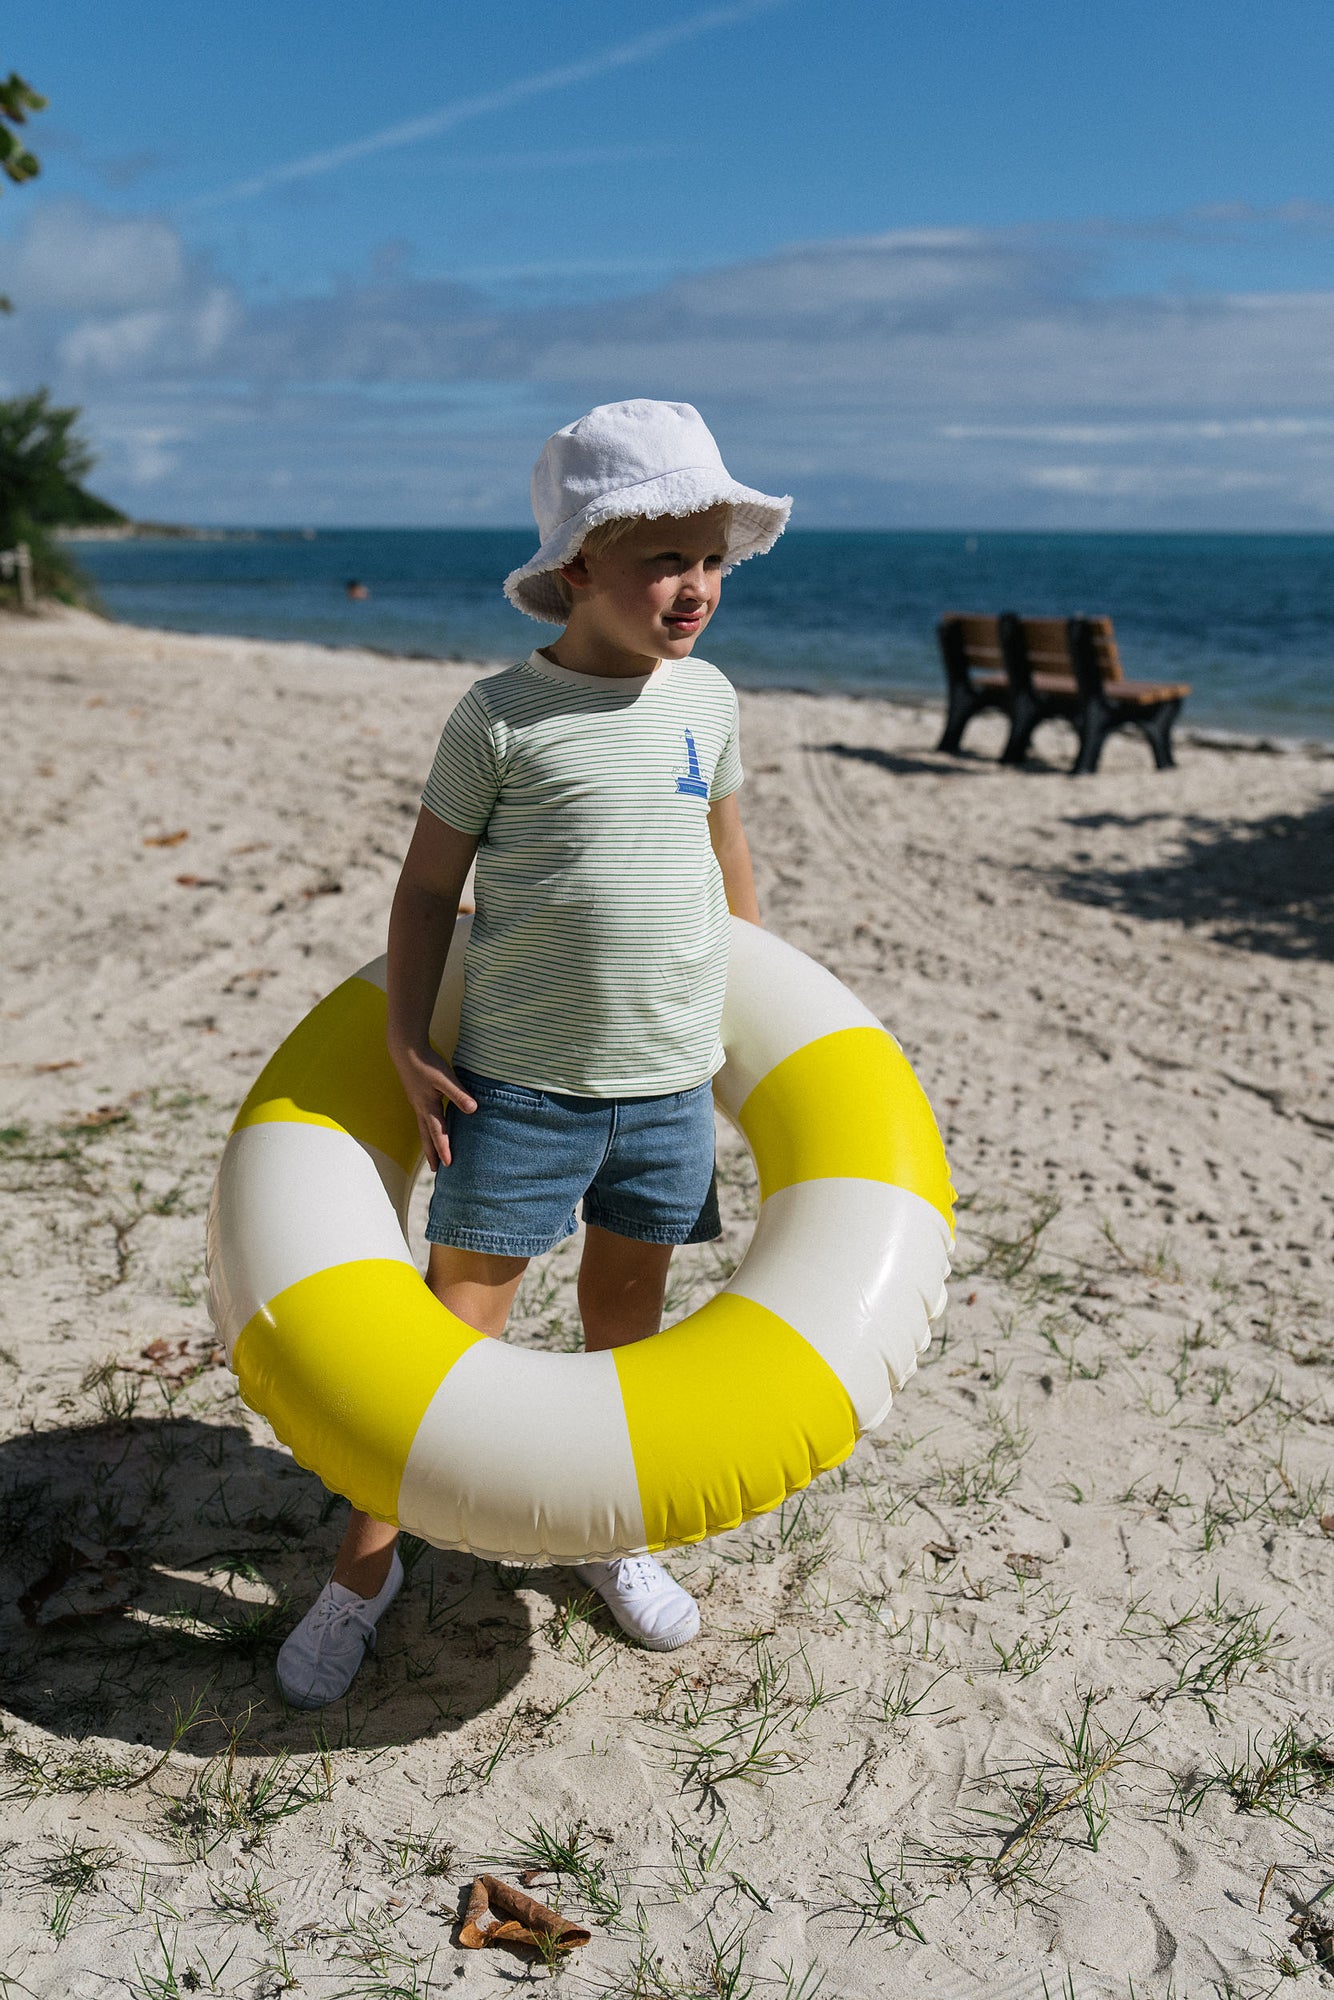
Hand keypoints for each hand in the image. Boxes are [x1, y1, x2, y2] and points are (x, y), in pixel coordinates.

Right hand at [390, 1044, 476, 1170]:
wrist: (405, 1049)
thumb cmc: (426, 1062)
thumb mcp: (445, 1078)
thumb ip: (458, 1093)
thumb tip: (473, 1109)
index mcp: (427, 1106)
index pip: (438, 1133)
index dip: (444, 1149)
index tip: (449, 1165)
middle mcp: (420, 1108)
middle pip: (426, 1136)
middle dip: (431, 1153)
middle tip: (435, 1171)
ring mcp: (417, 1103)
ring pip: (423, 1128)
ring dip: (428, 1143)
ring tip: (432, 1155)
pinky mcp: (417, 1096)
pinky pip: (423, 1118)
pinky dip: (427, 1129)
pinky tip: (432, 1127)